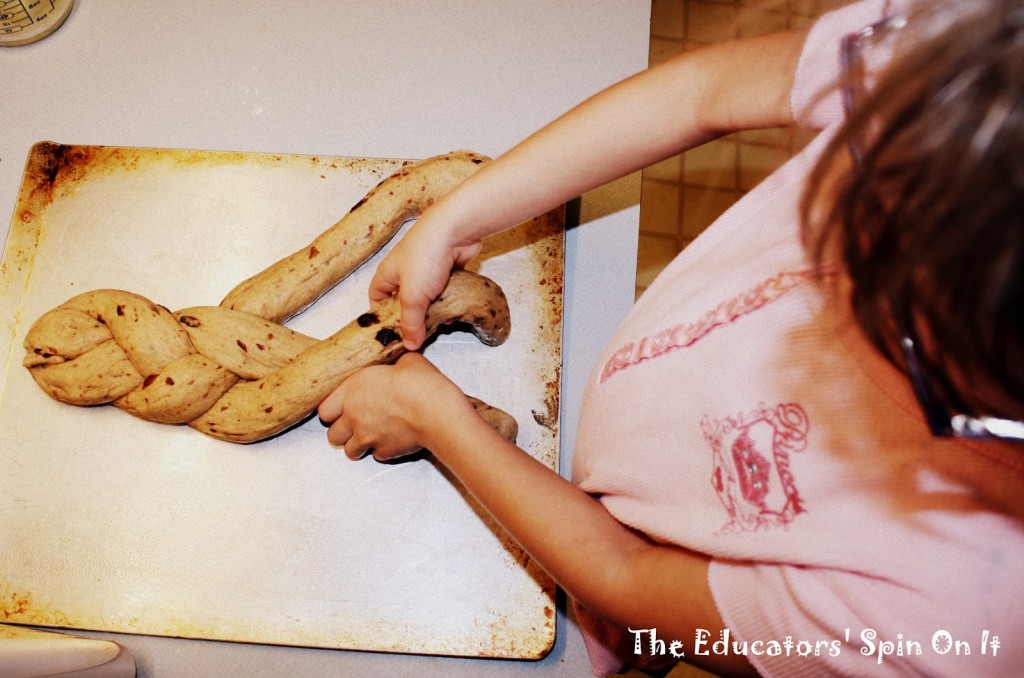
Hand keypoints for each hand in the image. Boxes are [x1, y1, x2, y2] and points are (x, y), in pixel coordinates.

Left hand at [317, 353, 472, 460]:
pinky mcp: (384, 452)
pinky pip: (375, 455)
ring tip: (370, 435)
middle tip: (355, 424)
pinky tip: (391, 440)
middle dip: (343, 431)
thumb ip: (395, 363)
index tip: (342, 408)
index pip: (324, 409)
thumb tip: (401, 361)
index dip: (333, 410)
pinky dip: (380, 450)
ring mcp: (367, 437)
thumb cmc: (421, 385)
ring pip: (350, 451)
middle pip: (333, 435)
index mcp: (352, 390)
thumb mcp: (408, 361)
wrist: (437, 412)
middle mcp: (354, 416)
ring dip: (357, 444)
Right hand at [370, 204, 481, 350]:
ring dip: (433, 311)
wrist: (456, 229)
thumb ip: (411, 323)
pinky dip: (448, 301)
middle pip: (404, 303)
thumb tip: (410, 345)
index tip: (392, 336)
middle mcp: (404, 272)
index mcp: (387, 275)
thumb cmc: (425, 256)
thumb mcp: (413, 297)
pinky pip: (444, 292)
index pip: (376, 301)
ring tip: (440, 325)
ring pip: (426, 299)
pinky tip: (454, 311)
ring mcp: (426, 271)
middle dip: (412, 318)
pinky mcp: (446, 270)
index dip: (382, 319)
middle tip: (420, 336)